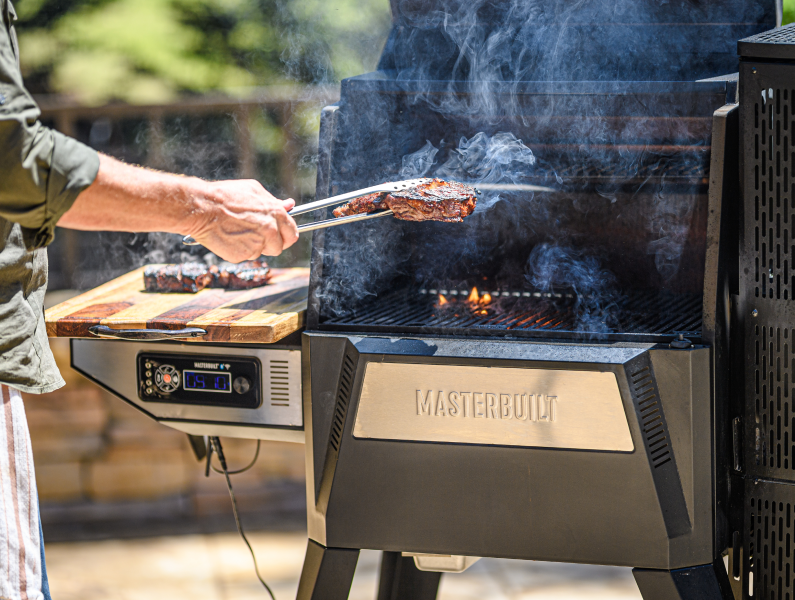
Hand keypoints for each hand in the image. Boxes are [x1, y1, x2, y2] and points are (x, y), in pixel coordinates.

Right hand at [183, 179, 298, 261]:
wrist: (202, 207)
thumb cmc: (226, 196)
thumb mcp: (253, 190)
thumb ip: (273, 201)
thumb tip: (289, 205)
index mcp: (276, 214)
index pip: (292, 234)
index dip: (286, 235)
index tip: (281, 236)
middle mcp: (270, 231)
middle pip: (278, 247)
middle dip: (270, 244)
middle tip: (256, 235)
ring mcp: (256, 244)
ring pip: (261, 252)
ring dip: (253, 246)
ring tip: (238, 231)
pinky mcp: (242, 255)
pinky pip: (245, 256)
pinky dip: (239, 250)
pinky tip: (229, 237)